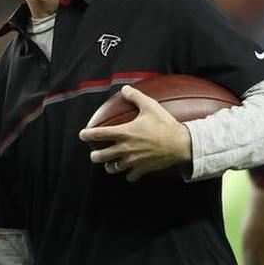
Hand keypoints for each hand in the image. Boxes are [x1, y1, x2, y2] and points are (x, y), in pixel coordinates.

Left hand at [77, 85, 191, 181]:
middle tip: (95, 154)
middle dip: (95, 156)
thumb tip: (125, 88)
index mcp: (124, 133)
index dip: (87, 135)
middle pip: (101, 156)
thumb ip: (135, 96)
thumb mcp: (150, 106)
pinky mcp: (142, 169)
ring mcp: (133, 161)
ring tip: (110, 164)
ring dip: (110, 166)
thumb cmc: (165, 124)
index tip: (82, 135)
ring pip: (113, 169)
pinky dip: (129, 174)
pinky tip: (130, 171)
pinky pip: (130, 176)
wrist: (181, 144)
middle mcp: (125, 148)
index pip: (99, 134)